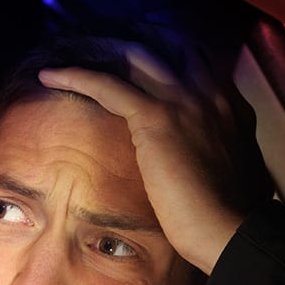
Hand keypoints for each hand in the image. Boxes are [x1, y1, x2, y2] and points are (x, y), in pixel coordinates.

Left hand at [38, 39, 271, 274]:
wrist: (234, 232)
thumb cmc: (231, 220)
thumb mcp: (233, 178)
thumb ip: (217, 159)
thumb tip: (204, 171)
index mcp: (232, 109)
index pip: (196, 67)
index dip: (166, 65)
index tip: (138, 73)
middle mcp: (213, 95)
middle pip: (168, 52)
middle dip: (134, 51)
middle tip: (101, 55)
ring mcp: (187, 102)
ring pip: (136, 58)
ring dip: (102, 54)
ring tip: (71, 61)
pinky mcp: (158, 118)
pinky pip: (107, 85)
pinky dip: (76, 77)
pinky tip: (50, 76)